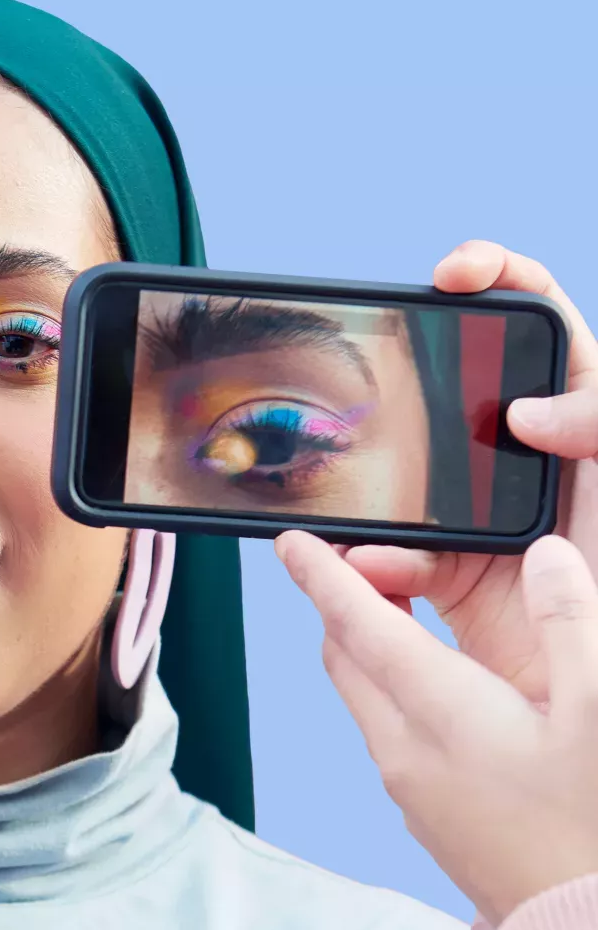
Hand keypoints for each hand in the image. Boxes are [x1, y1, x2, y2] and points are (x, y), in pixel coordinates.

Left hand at [276, 530, 597, 925]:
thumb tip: (546, 556)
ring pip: (360, 695)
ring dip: (363, 646)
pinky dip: (385, 686)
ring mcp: (408, 787)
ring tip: (396, 609)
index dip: (320, 577)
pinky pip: (382, 729)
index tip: (290, 545)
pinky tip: (429, 683)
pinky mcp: (423, 812)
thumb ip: (569, 623)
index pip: (357, 625)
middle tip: (356, 563)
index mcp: (439, 711)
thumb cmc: (591, 825)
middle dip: (338, 605)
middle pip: (345, 658)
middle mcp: (404, 749)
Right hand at [343, 240, 597, 703]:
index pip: (533, 313)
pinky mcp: (451, 567)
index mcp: (574, 404)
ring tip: (355, 497)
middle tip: (375, 375)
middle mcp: (518, 446)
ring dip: (376, 489)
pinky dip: (382, 561)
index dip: (492, 273)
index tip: (451, 275)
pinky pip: (400, 554)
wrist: (597, 656)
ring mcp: (478, 505)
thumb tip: (526, 411)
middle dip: (404, 383)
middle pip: (449, 386)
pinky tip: (374, 563)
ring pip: (407, 475)